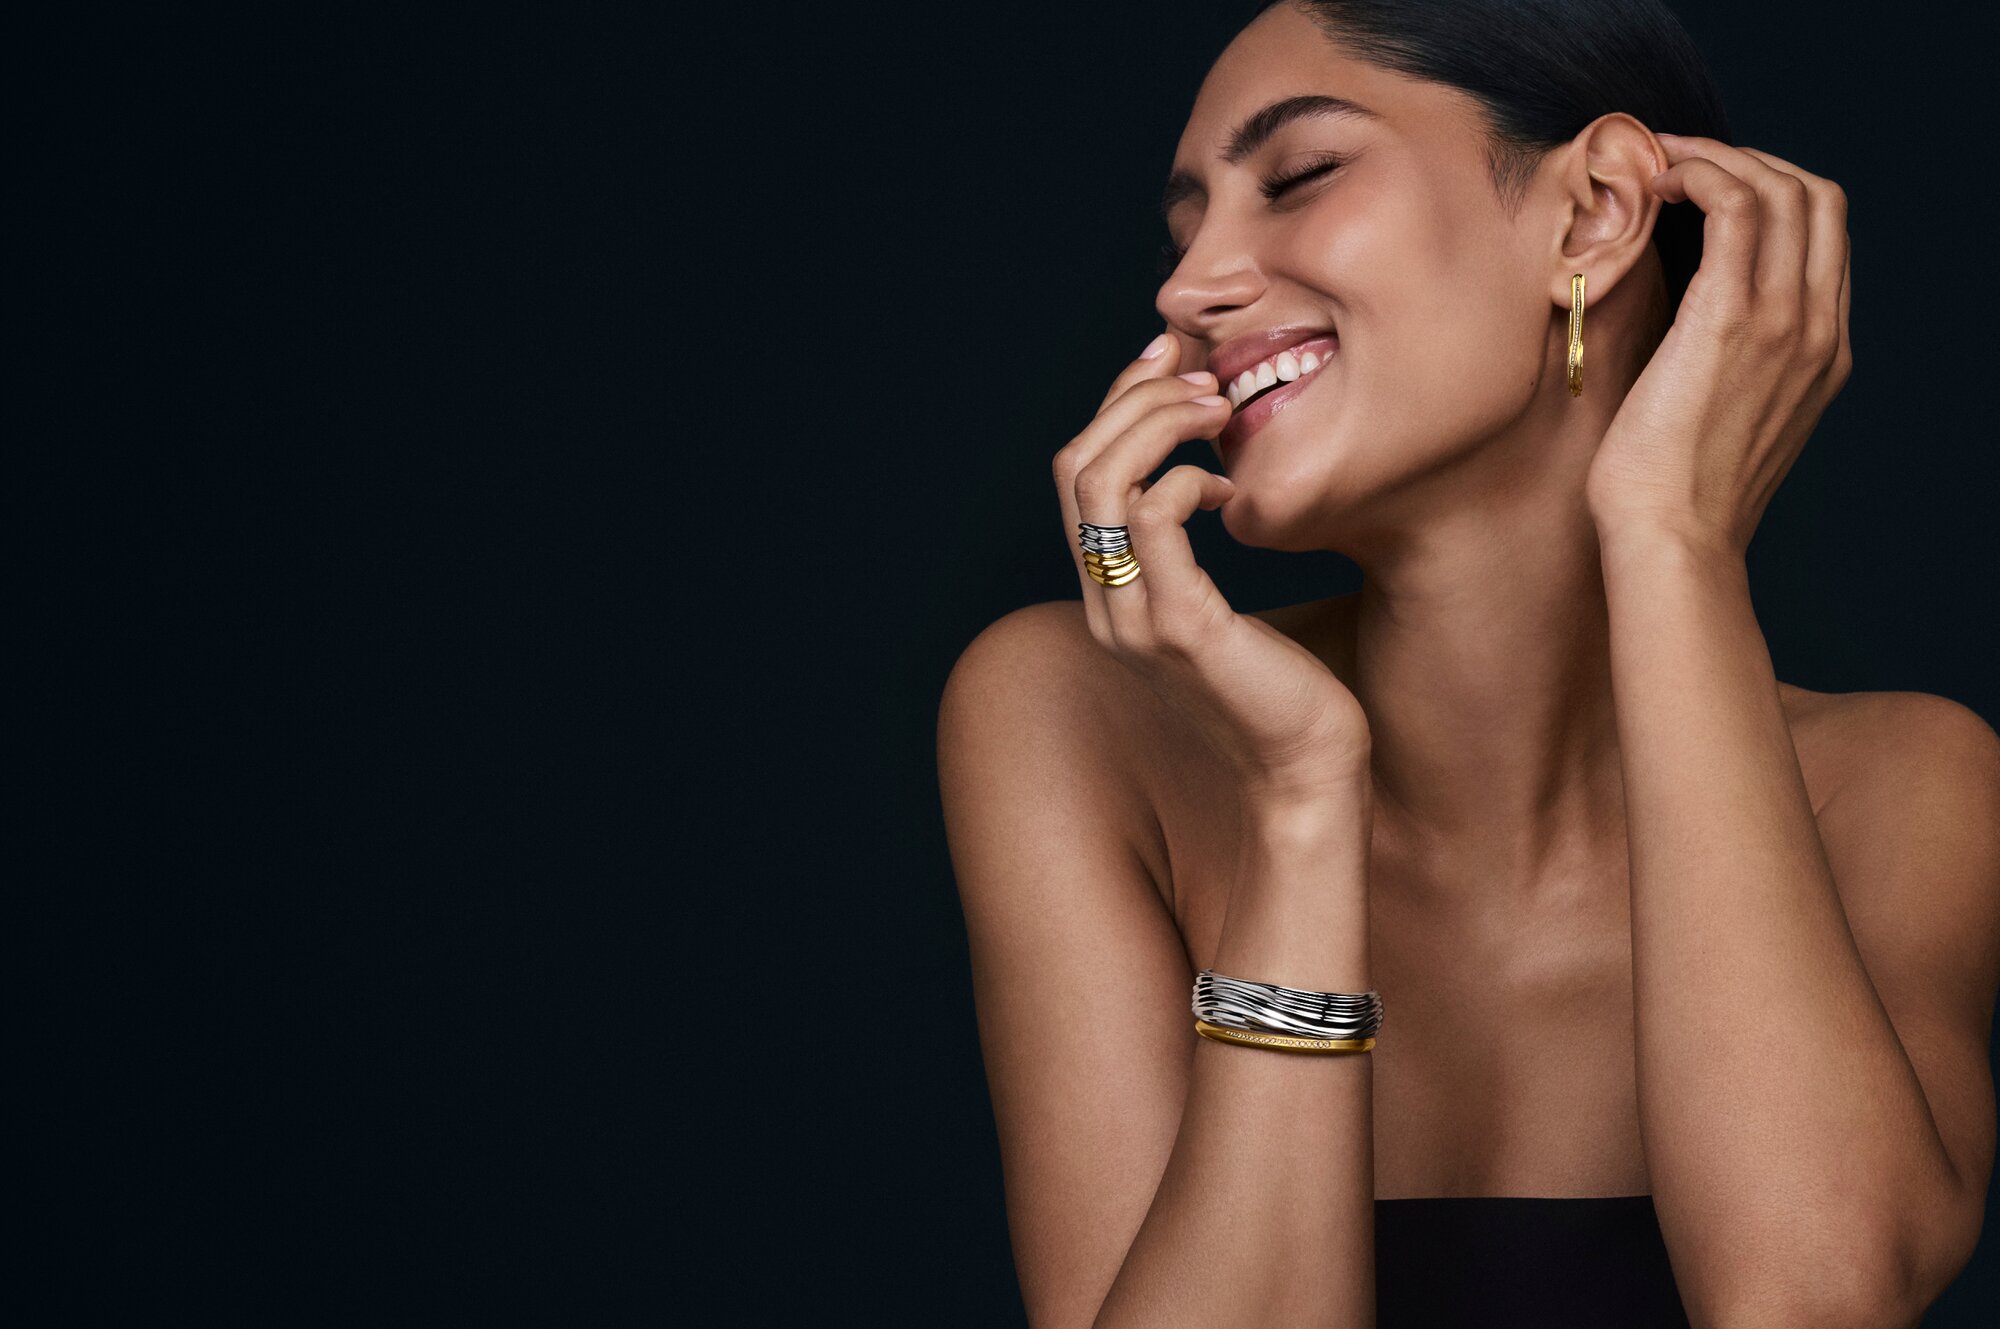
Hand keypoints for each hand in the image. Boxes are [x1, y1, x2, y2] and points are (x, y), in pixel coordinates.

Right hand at [1051, 330, 1372, 799]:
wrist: (1305, 773)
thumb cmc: (1280, 688)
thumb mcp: (1220, 606)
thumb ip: (1194, 550)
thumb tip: (1210, 471)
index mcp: (1108, 593)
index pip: (1077, 474)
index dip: (1116, 404)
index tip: (1171, 364)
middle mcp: (1104, 604)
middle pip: (1074, 466)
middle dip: (1132, 399)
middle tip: (1200, 378)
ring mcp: (1133, 618)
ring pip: (1100, 482)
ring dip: (1156, 424)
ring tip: (1215, 413)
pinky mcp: (1179, 628)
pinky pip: (1153, 521)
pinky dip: (1184, 479)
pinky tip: (1226, 489)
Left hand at [1583, 134, 1852, 557]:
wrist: (1671, 544)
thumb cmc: (1670, 495)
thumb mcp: (1717, 419)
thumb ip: (1725, 365)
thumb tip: (1682, 324)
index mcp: (1822, 352)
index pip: (1822, 235)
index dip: (1767, 190)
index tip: (1702, 187)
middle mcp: (1818, 328)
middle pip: (1814, 197)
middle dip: (1747, 160)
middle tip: (1677, 161)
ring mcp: (1784, 320)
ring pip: (1780, 189)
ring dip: (1716, 158)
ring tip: (1657, 163)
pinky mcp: (1733, 318)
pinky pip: (1737, 208)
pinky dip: (1702, 175)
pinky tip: (1658, 182)